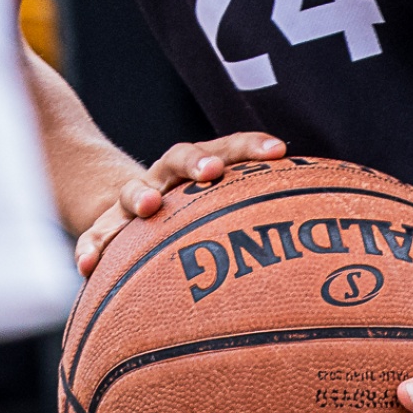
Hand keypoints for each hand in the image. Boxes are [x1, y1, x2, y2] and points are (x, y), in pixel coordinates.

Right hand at [73, 132, 285, 274]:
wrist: (120, 205)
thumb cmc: (189, 219)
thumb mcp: (220, 214)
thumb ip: (257, 220)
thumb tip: (325, 252)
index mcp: (200, 168)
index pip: (228, 147)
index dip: (251, 146)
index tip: (280, 150)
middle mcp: (166, 176)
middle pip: (180, 158)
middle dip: (197, 162)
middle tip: (212, 173)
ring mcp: (134, 197)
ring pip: (133, 189)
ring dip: (141, 193)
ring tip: (149, 205)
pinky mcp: (106, 223)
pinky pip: (96, 234)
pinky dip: (91, 246)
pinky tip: (87, 266)